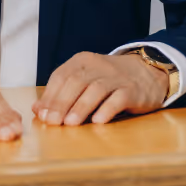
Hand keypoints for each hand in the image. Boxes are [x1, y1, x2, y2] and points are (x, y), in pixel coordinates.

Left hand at [32, 51, 168, 126]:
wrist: (147, 72)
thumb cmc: (109, 80)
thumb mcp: (84, 80)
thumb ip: (62, 93)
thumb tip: (37, 110)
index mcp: (82, 61)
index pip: (61, 76)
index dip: (50, 96)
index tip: (41, 114)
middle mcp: (98, 66)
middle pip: (76, 82)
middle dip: (62, 103)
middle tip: (52, 122)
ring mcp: (116, 77)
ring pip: (96, 89)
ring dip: (81, 107)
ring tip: (70, 123)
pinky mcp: (132, 90)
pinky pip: (118, 98)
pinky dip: (107, 109)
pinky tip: (98, 121)